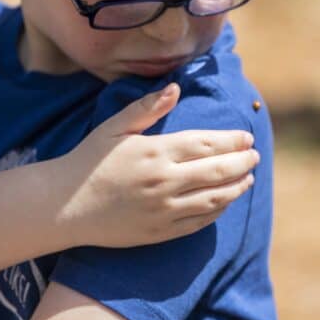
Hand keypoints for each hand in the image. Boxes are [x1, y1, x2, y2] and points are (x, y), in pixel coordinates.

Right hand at [50, 83, 258, 247]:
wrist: (64, 207)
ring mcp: (164, 209)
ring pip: (215, 198)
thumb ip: (147, 107)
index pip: (207, 144)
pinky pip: (199, 222)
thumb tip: (176, 88)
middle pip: (218, 171)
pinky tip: (225, 201)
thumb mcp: (114, 128)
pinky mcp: (160, 232)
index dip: (233, 141)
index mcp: (155, 152)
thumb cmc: (89, 162)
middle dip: (243, 162)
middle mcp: (164, 181)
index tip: (247, 138)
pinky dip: (218, 210)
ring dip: (237, 187)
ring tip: (248, 178)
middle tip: (255, 156)